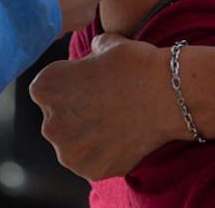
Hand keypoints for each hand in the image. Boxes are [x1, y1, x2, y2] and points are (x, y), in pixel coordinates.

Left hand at [29, 34, 181, 179]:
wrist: (169, 94)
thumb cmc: (136, 65)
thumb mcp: (106, 45)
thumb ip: (91, 51)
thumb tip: (93, 51)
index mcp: (45, 88)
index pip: (47, 89)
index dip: (69, 85)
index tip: (90, 84)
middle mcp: (50, 123)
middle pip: (58, 119)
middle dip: (76, 113)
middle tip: (105, 105)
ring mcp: (70, 152)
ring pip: (73, 144)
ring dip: (87, 137)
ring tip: (115, 122)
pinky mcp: (91, 170)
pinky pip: (92, 162)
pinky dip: (104, 154)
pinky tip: (121, 138)